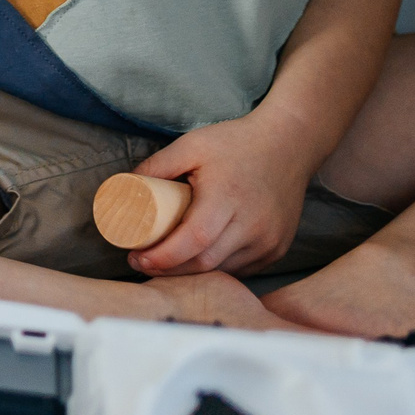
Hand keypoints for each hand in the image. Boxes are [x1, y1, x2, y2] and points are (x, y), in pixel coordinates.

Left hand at [126, 114, 314, 275]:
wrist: (288, 144)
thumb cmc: (236, 143)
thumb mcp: (191, 145)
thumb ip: (158, 165)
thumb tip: (125, 187)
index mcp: (226, 198)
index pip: (192, 241)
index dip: (162, 256)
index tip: (136, 257)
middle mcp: (252, 225)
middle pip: (205, 262)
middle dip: (169, 269)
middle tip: (141, 262)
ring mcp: (268, 240)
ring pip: (223, 269)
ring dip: (192, 271)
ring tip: (164, 262)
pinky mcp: (277, 248)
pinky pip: (241, 268)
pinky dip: (217, 268)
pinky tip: (197, 260)